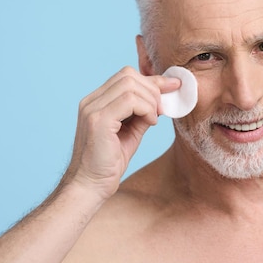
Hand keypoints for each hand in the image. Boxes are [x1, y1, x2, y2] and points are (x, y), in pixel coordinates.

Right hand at [63, 66, 180, 200]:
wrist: (90, 186)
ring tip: (153, 120)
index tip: (173, 85)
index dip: (151, 80)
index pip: (125, 76)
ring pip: (130, 85)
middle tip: (162, 110)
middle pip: (128, 75)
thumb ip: (142, 114)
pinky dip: (146, 109)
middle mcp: (91, 101)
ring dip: (150, 101)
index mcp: (96, 102)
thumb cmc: (108, 163)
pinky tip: (150, 123)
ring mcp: (92, 109)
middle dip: (152, 89)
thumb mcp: (131, 132)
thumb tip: (161, 99)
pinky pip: (129, 100)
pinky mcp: (98, 120)